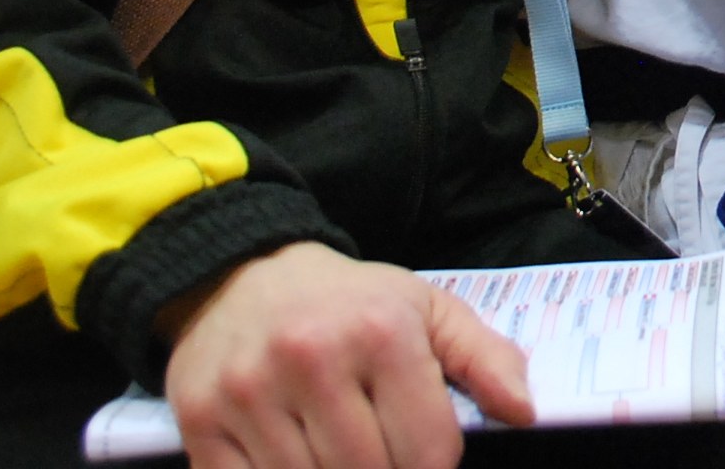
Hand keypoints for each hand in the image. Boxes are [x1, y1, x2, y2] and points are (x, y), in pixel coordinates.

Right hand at [160, 242, 531, 468]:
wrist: (238, 274)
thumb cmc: (347, 302)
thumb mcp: (425, 309)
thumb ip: (484, 357)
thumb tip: (523, 411)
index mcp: (381, 333)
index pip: (427, 451)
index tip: (424, 459)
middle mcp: (313, 358)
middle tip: (381, 457)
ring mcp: (251, 393)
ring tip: (340, 456)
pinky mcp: (201, 421)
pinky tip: (293, 462)